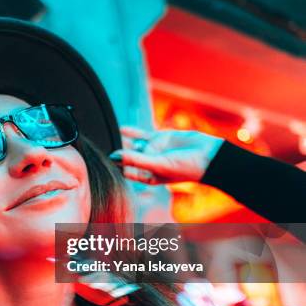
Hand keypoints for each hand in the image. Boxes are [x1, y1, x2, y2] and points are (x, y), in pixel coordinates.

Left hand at [109, 127, 223, 184]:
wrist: (209, 156)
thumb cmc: (185, 168)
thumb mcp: (157, 165)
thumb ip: (135, 160)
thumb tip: (114, 156)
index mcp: (147, 177)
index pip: (125, 172)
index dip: (114, 167)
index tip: (99, 161)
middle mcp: (149, 164)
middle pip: (127, 158)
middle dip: (116, 153)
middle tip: (96, 147)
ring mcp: (154, 150)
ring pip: (133, 145)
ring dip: (122, 142)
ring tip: (105, 135)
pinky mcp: (160, 138)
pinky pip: (142, 134)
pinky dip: (131, 131)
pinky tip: (120, 128)